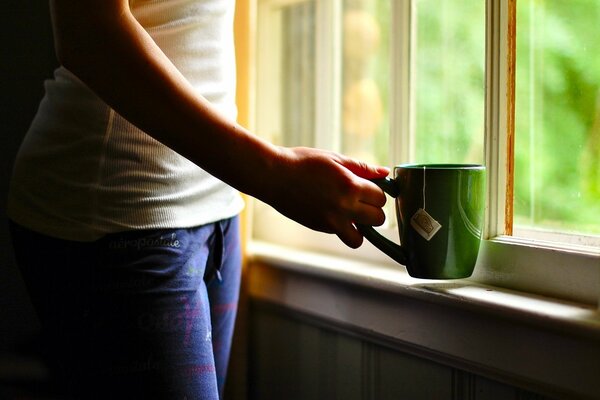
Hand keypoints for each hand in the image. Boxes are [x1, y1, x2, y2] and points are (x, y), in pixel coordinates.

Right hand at [264, 147, 388, 247]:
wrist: (274, 175)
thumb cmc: (303, 162)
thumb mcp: (335, 159)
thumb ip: (362, 168)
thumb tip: (384, 173)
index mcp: (350, 186)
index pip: (381, 198)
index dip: (377, 192)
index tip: (369, 188)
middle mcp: (344, 207)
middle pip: (378, 219)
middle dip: (373, 210)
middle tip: (361, 200)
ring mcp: (331, 221)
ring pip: (360, 238)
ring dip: (360, 227)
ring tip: (351, 214)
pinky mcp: (320, 228)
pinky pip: (341, 235)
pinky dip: (342, 228)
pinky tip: (332, 211)